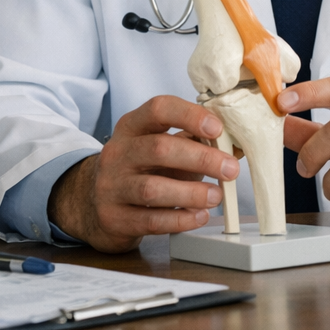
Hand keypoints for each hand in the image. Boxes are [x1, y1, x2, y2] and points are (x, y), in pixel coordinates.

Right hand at [47, 95, 239, 252]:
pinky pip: (150, 221)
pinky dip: (180, 219)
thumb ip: (194, 141)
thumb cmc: (142, 167)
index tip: (217, 129)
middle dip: (201, 159)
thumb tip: (236, 146)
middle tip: (231, 169)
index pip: (159, 108)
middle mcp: (117, 153)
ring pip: (153, 188)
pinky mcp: (113, 218)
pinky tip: (199, 216)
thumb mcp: (161, 145)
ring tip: (217, 196)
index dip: (190, 115)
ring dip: (192, 193)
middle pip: (159, 149)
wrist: (92, 203)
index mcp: (132, 126)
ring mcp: (111, 187)